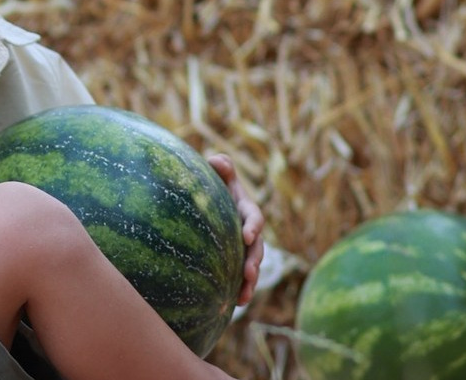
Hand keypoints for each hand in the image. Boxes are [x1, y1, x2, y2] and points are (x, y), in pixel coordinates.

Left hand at [207, 153, 264, 305]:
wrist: (208, 204)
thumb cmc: (213, 185)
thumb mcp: (218, 175)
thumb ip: (220, 167)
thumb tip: (217, 161)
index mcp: (245, 209)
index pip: (254, 216)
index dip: (253, 226)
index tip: (247, 236)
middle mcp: (248, 231)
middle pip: (257, 248)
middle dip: (255, 261)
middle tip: (249, 273)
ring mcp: (243, 248)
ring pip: (252, 266)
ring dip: (251, 281)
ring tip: (244, 296)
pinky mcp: (236, 262)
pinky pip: (241, 277)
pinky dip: (242, 290)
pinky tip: (236, 303)